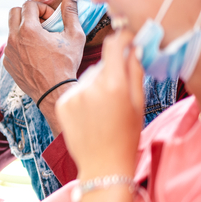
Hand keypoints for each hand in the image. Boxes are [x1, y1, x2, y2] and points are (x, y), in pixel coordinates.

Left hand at [3, 0, 84, 125]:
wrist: (54, 92)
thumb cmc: (66, 64)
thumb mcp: (74, 36)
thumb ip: (71, 12)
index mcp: (28, 30)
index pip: (28, 4)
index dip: (42, 8)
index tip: (51, 20)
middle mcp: (13, 39)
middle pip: (13, 12)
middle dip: (28, 13)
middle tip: (42, 24)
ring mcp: (8, 51)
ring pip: (11, 30)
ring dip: (24, 29)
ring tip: (40, 40)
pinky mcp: (7, 62)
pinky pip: (10, 46)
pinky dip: (20, 44)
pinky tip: (34, 54)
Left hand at [56, 29, 142, 180]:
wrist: (102, 163)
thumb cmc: (126, 135)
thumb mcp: (138, 103)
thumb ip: (135, 72)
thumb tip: (133, 48)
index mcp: (114, 85)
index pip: (114, 46)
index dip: (122, 38)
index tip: (126, 37)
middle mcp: (90, 87)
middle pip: (101, 65)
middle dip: (110, 72)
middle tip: (117, 94)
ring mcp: (73, 95)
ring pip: (87, 78)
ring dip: (95, 85)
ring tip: (102, 109)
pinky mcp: (62, 103)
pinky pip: (75, 90)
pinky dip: (82, 96)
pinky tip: (89, 114)